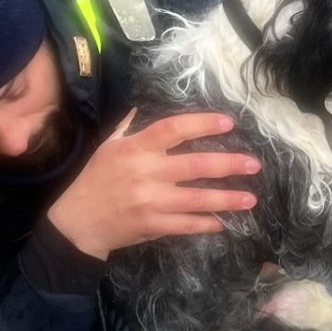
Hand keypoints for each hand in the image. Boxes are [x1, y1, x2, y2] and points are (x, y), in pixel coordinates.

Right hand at [47, 111, 259, 258]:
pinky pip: (187, 224)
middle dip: (229, 164)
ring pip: (197, 199)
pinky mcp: (152, 225)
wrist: (77, 223)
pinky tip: (224, 222)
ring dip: (227, 199)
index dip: (202, 124)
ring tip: (251, 199)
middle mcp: (146, 172)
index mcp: (136, 148)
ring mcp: (151, 201)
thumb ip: (129, 127)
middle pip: (195, 165)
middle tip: (254, 164)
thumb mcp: (108, 147)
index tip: (228, 123)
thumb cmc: (95, 181)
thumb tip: (143, 105)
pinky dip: (207, 224)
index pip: (173, 129)